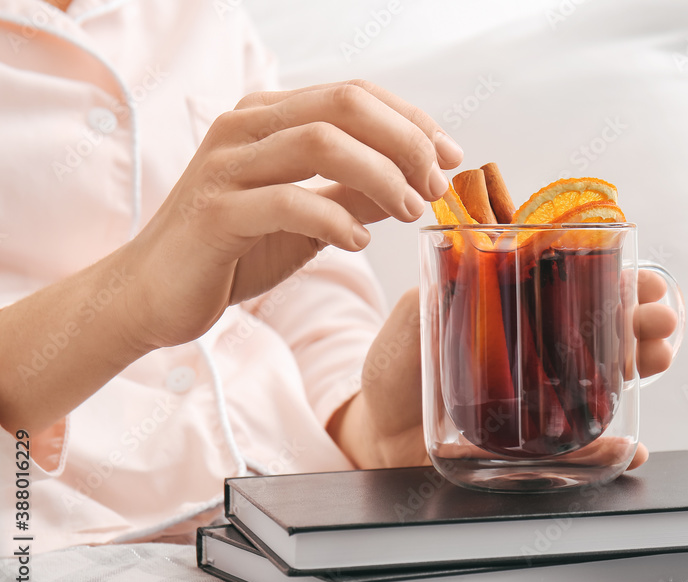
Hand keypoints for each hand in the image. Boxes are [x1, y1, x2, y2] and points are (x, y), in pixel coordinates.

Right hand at [0, 80, 463, 433]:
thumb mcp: (308, 218)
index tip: (450, 158)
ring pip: (320, 143)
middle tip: (434, 185)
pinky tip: (359, 243)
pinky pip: (288, 202)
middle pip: (343, 105)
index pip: (353, 95)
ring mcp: (224, 166)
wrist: (151, 293)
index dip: (411, 121)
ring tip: (408, 211)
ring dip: (380, 177)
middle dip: (405, 141)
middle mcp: (243, 127)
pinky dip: (336, 220)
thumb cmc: (232, 251)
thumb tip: (417, 182)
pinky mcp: (214, 212)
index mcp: (267, 118)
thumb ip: (356, 194)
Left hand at [330, 271, 678, 469]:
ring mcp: (542, 397)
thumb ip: (436, 291)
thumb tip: (460, 256)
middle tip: (660, 319)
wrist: (376, 431)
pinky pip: (583, 448)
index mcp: (518, 312)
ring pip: (609, 380)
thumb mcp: (414, 317)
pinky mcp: (535, 442)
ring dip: (643, 366)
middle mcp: (539, 352)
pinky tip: (630, 447)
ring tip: (659, 356)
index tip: (644, 280)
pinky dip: (612, 450)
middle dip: (643, 321)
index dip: (618, 281)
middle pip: (607, 331)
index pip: (580, 288)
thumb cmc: (396, 367)